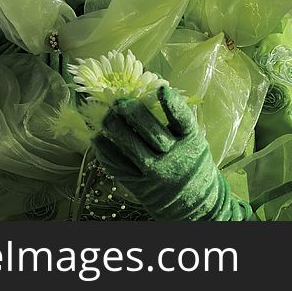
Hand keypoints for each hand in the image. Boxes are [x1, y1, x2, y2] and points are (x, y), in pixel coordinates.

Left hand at [93, 86, 254, 220]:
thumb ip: (176, 121)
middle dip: (134, 114)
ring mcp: (156, 172)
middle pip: (153, 133)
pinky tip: (98, 139)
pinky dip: (107, 153)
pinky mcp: (140, 185)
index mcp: (191, 141)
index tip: (161, 89)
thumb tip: (151, 89)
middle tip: (119, 101)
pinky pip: (120, 167)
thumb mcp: (192, 140)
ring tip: (105, 117)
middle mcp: (175, 157)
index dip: (172, 104)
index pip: (183, 120)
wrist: (193, 202)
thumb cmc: (190, 161)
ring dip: (116, 130)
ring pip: (133, 149)